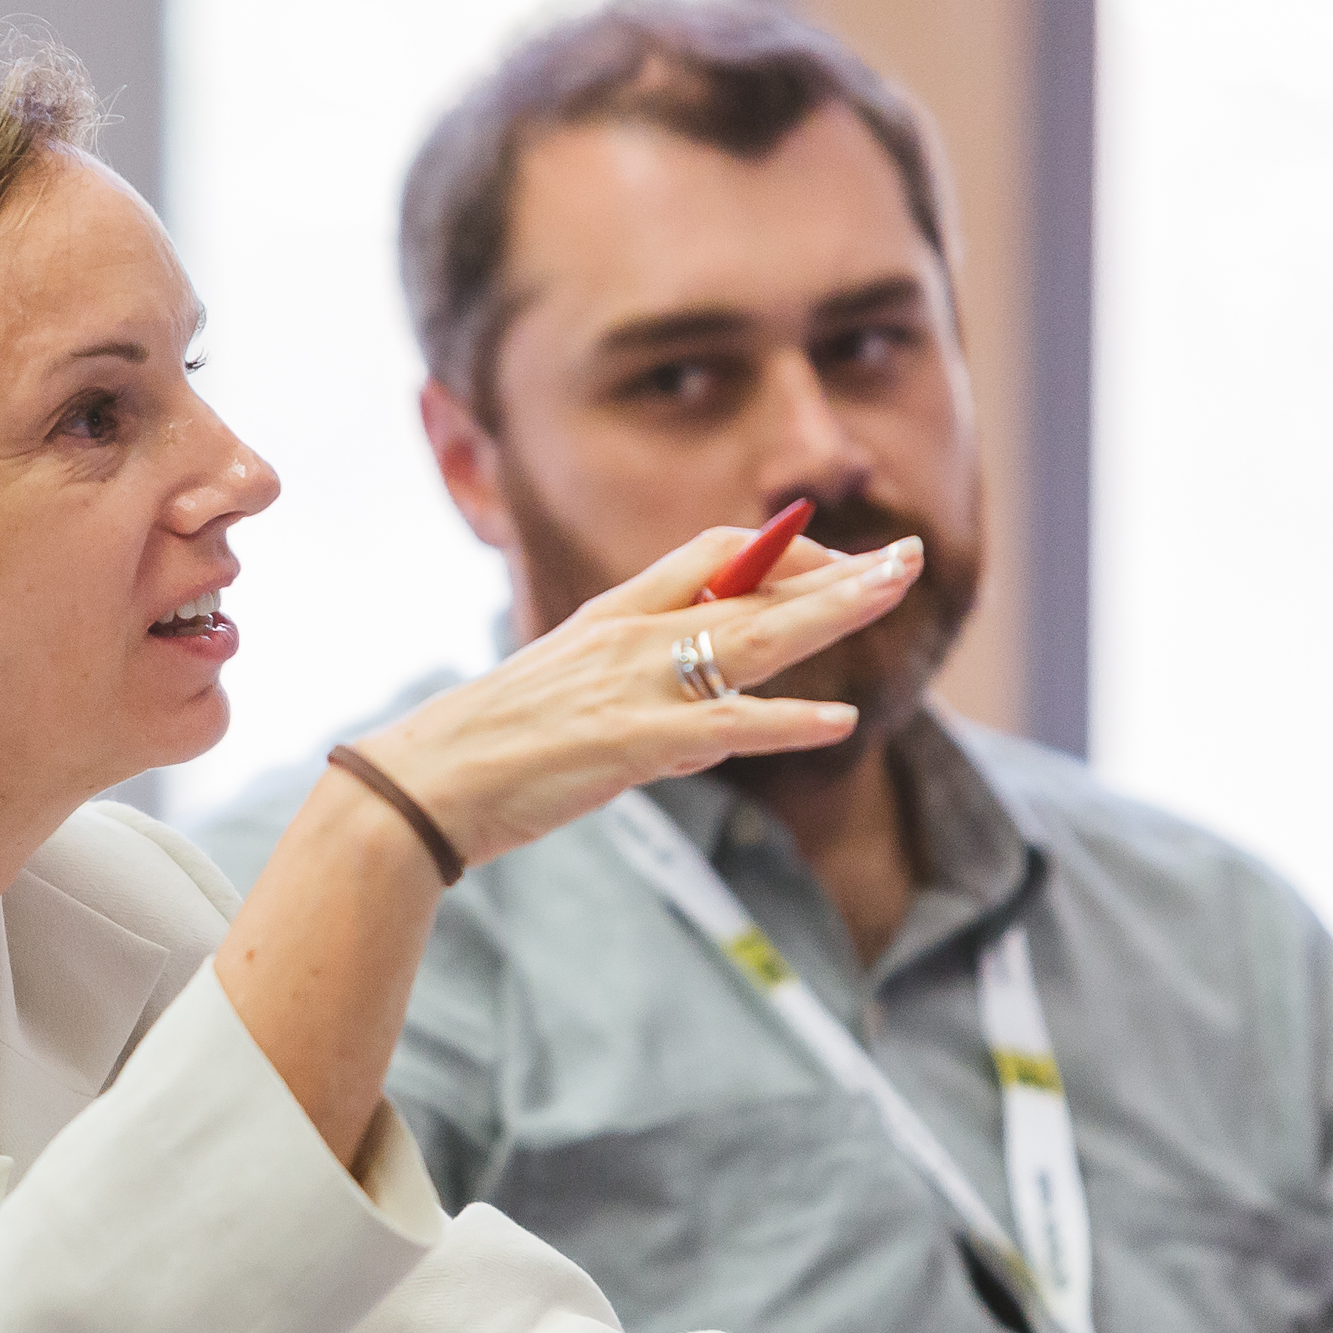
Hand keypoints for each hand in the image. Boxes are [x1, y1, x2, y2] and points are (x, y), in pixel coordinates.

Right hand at [342, 524, 923, 869]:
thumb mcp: (569, 693)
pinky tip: (838, 721)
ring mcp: (633, 685)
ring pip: (756, 638)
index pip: (716, 552)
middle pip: (755, 586)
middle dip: (839, 572)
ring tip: (896, 592)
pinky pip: (726, 725)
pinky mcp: (630, 743)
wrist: (426, 782)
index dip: (787, 550)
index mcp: (614, 615)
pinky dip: (787, 723)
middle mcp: (631, 634)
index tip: (841, 561)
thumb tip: (700, 724)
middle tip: (905, 559)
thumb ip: (638, 693)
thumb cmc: (490, 747)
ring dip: (834, 614)